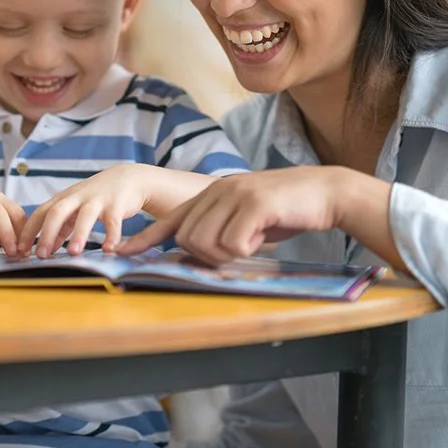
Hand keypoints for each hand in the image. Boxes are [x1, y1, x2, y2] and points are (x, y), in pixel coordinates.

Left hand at [19, 165, 147, 257]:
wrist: (128, 177)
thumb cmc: (97, 196)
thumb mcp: (75, 208)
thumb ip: (62, 226)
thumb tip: (47, 248)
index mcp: (64, 199)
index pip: (40, 213)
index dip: (28, 231)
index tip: (19, 251)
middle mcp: (78, 197)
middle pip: (57, 212)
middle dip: (47, 233)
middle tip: (40, 255)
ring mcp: (97, 200)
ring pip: (85, 216)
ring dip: (79, 234)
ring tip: (73, 253)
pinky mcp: (117, 205)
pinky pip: (113, 222)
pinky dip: (111, 236)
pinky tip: (108, 250)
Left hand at [118, 167, 346, 262]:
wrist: (325, 192)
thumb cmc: (286, 211)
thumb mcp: (245, 219)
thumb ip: (219, 229)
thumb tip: (195, 250)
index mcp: (211, 194)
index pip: (171, 220)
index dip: (146, 238)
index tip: (122, 252)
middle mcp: (216, 191)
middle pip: (187, 239)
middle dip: (208, 256)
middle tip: (240, 250)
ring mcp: (233, 194)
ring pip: (205, 243)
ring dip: (228, 254)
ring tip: (252, 241)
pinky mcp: (252, 203)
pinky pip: (233, 243)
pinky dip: (247, 250)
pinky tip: (264, 236)